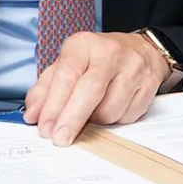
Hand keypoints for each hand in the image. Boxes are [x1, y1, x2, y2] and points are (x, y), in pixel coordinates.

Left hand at [23, 31, 168, 145]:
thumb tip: (33, 115)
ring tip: (91, 111)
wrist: (139, 49)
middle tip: (60, 139)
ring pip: (110, 109)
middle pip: (89, 92)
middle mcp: (109, 53)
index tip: (45, 127)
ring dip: (95, 121)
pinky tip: (111, 107)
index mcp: (82, 45)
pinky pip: (127, 116)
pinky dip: (114, 120)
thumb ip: (45, 89)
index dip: (53, 105)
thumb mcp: (66, 65)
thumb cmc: (96, 60)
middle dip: (72, 120)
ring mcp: (133, 68)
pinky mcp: (149, 84)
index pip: (66, 76)